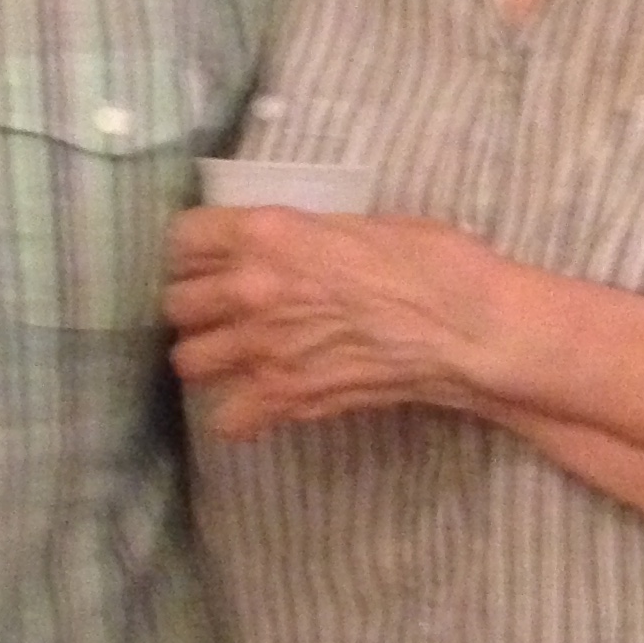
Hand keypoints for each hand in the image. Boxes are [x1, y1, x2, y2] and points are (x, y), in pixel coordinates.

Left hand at [163, 204, 501, 438]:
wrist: (467, 329)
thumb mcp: (354, 224)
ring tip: (234, 356)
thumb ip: (298, 236)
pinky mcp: (284, 398)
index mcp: (268, 233)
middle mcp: (250, 288)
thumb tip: (279, 246)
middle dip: (196, 306)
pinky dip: (238, 415)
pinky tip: (258, 402)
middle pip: (176, 302)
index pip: (183, 238)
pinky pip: (225, 418)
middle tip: (221, 311)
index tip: (208, 258)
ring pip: (187, 360)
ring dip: (208, 358)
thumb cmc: (429, 262)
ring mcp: (262, 348)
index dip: (194, 250)